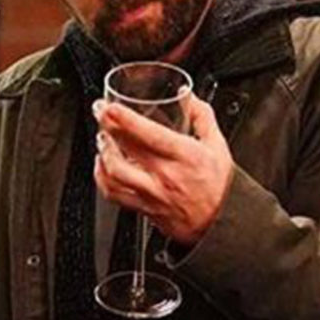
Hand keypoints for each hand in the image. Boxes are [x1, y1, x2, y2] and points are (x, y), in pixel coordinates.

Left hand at [94, 94, 232, 245]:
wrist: (220, 223)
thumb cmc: (218, 186)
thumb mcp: (218, 146)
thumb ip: (202, 117)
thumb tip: (187, 96)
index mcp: (185, 157)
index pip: (150, 135)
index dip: (126, 120)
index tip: (110, 107)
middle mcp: (166, 177)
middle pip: (126, 151)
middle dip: (107, 128)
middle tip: (100, 112)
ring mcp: (153, 194)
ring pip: (115, 174)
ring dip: (103, 154)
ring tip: (101, 139)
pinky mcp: (145, 208)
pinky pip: (115, 195)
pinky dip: (102, 179)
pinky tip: (103, 167)